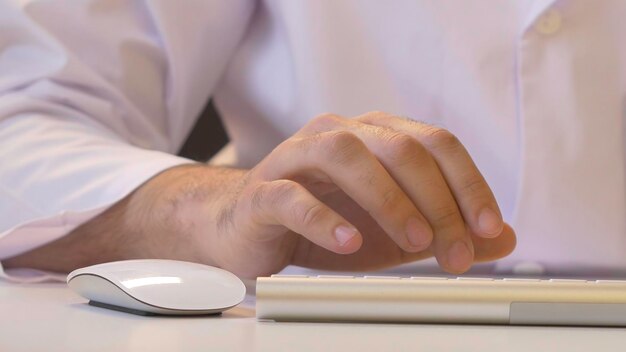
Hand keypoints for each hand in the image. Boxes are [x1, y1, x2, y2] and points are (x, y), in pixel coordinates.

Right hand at [2, 112, 514, 276]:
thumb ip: (446, 229)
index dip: (468, 185)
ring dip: (390, 201)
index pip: (435, 144)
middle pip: (400, 148)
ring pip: (348, 157)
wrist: (249, 226)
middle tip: (454, 254)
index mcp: (376, 135)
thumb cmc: (324, 222)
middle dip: (437, 203)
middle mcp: (341, 134)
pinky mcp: (264, 189)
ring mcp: (299, 156)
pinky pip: (292, 195)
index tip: (487, 231)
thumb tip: (501, 238)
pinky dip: (324, 218)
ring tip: (414, 244)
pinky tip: (348, 244)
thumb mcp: (395, 231)